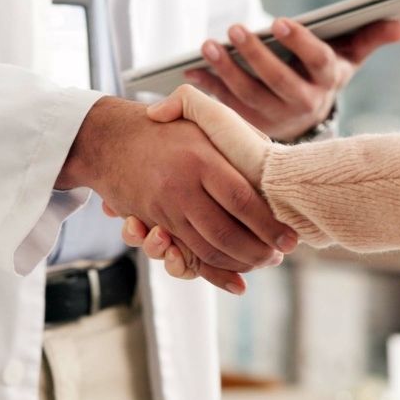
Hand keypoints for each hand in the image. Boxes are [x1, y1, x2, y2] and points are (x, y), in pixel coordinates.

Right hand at [58, 96, 297, 292]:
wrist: (109, 139)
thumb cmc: (165, 128)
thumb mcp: (202, 117)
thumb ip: (238, 134)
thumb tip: (273, 158)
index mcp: (200, 159)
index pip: (242, 199)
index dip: (268, 224)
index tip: (290, 238)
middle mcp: (181, 187)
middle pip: (225, 232)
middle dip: (257, 252)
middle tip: (278, 257)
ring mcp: (165, 209)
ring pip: (206, 249)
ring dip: (238, 263)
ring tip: (262, 263)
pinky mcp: (154, 224)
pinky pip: (186, 256)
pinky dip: (213, 273)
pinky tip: (236, 282)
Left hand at [187, 19, 399, 141]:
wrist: (305, 118)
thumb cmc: (325, 73)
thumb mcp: (350, 56)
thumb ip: (373, 36)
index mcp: (328, 82)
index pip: (318, 61)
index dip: (300, 43)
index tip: (281, 20)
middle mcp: (303, 104)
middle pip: (278, 81)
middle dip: (256, 56)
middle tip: (235, 29)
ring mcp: (275, 119)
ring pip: (248, 97)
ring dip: (226, 72)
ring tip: (208, 46)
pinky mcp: (250, 128)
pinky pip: (225, 109)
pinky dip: (208, 90)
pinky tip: (191, 70)